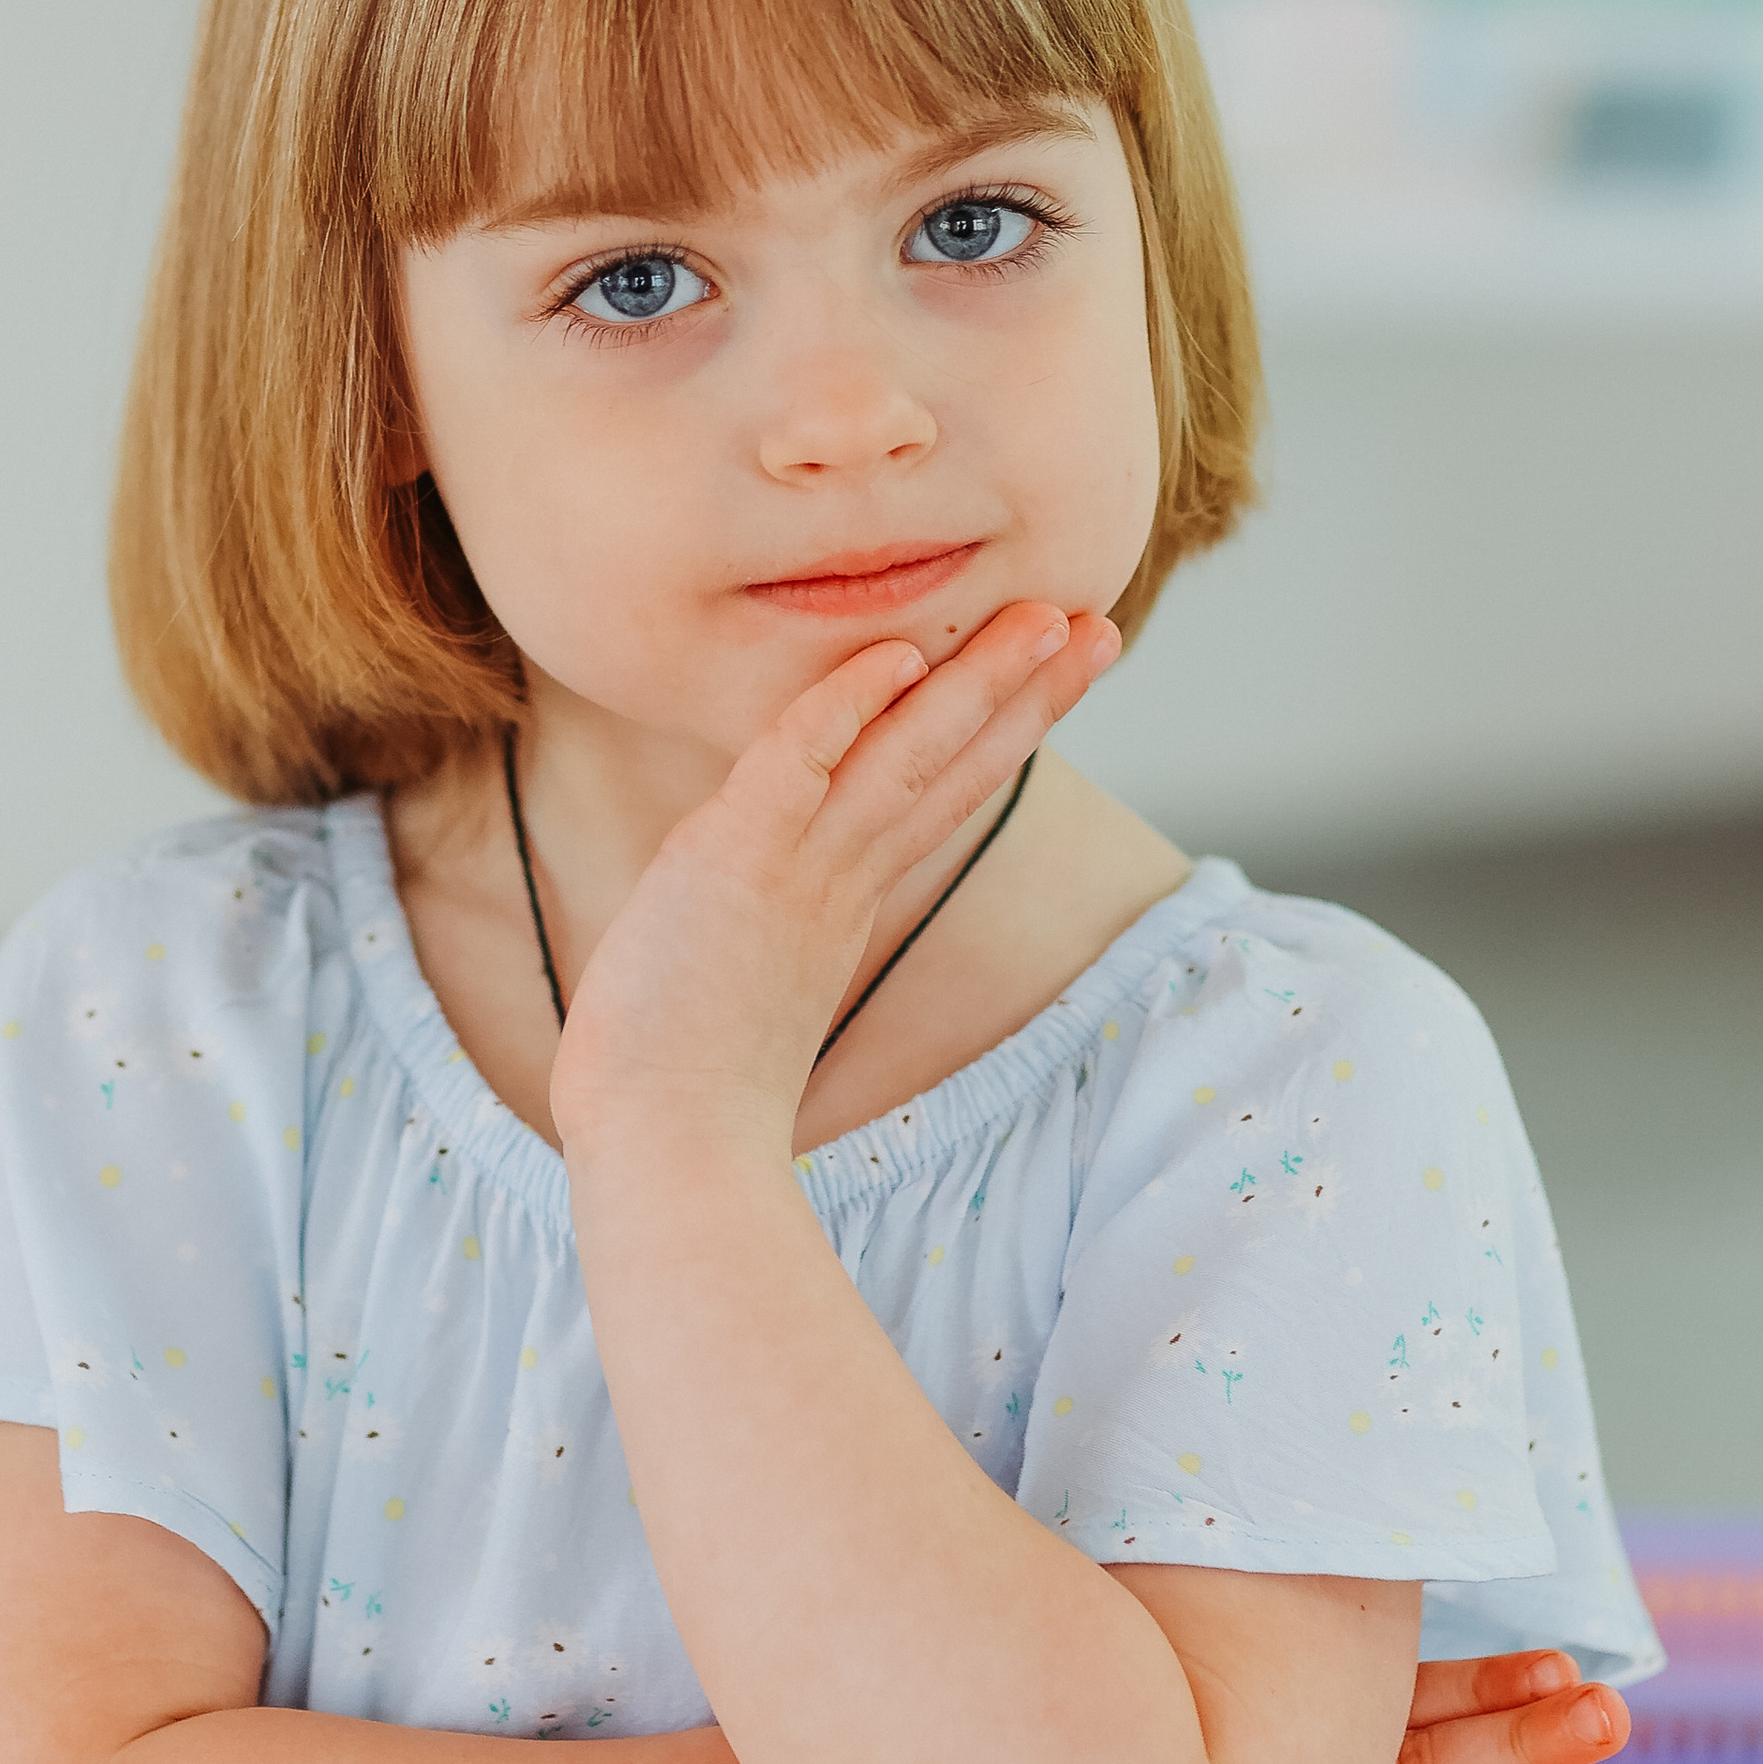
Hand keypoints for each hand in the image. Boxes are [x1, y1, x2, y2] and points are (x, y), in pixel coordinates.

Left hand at [551, 603, 1115, 1158]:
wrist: (664, 1146)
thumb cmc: (683, 1086)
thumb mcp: (744, 977)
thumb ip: (767, 930)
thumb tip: (760, 924)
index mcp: (844, 900)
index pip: (941, 795)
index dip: (1002, 732)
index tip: (1057, 677)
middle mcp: (840, 876)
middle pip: (955, 765)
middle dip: (1028, 692)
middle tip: (1098, 626)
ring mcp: (798, 866)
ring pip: (906, 753)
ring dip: (977, 681)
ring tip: (1043, 617)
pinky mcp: (738, 856)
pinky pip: (798, 759)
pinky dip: (845, 705)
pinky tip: (895, 657)